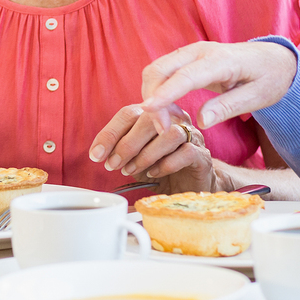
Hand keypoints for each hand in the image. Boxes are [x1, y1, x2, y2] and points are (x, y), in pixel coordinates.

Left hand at [89, 104, 216, 192]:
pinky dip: (166, 164)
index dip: (109, 133)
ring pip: (169, 134)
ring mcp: (191, 135)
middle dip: (126, 144)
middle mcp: (173, 118)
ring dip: (145, 154)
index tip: (96, 155)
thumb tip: (97, 154)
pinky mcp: (202, 154)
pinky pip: (186, 152)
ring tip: (132, 170)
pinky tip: (154, 173)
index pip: (128, 113)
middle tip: (113, 165)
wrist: (190, 185)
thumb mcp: (134, 159)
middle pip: (148, 120)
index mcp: (154, 114)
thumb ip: (118, 151)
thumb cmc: (160, 167)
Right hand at [138, 41, 298, 129]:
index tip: (148, 109)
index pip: (186, 76)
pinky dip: (157, 90)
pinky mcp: (187, 58)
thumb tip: (201, 122)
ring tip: (166, 122)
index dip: (165, 93)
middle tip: (162, 129)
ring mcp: (191, 51)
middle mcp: (201, 50)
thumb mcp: (258, 97)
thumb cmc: (270, 78)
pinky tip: (168, 110)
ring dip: (152, 94)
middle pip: (161, 69)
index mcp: (221, 60)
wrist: (274, 59)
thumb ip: (228, 107)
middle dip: (152, 97)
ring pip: (156, 69)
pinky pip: (162, 71)